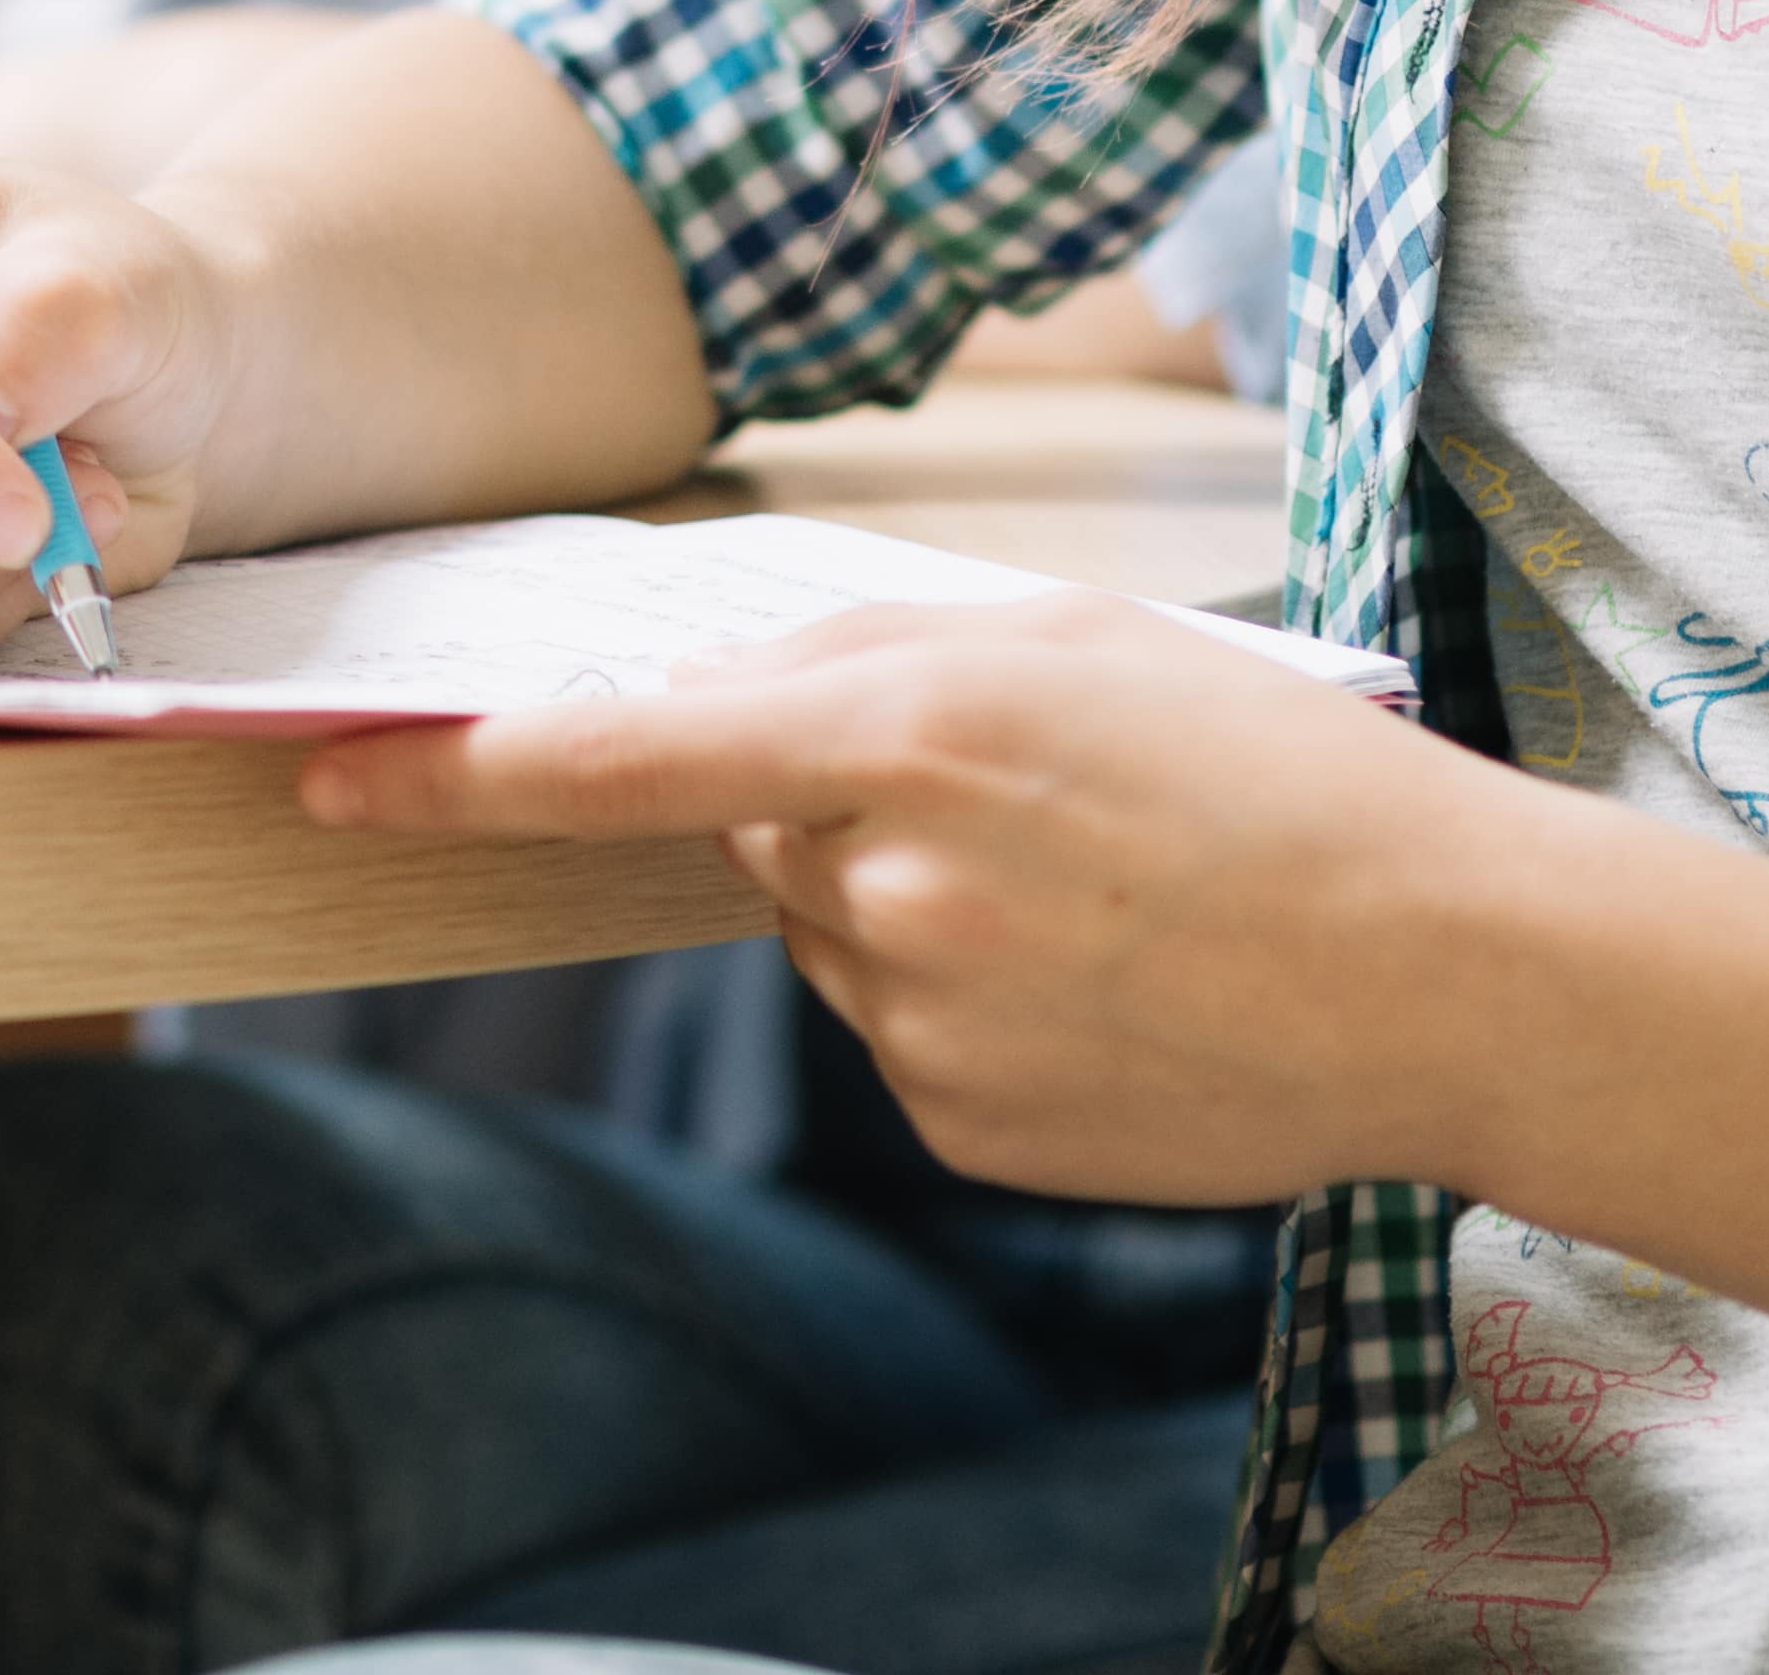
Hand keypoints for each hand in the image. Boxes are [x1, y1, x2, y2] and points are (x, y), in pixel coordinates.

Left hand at [304, 590, 1517, 1204]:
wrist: (1442, 966)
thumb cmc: (1268, 770)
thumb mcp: (1067, 640)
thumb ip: (866, 654)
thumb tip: (710, 706)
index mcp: (905, 729)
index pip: (614, 754)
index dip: (453, 771)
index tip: (326, 779)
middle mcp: (887, 886)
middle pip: (754, 830)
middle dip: (836, 802)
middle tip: (1024, 796)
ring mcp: (923, 1025)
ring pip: (833, 938)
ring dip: (914, 904)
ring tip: (1098, 894)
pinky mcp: (964, 1127)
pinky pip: (904, 1041)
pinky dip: (973, 1004)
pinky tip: (1105, 984)